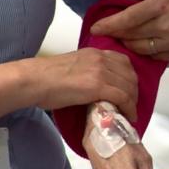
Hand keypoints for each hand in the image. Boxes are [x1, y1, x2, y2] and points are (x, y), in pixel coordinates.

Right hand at [22, 48, 137, 120]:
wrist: (34, 80)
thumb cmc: (45, 78)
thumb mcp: (73, 67)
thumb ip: (88, 72)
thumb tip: (95, 87)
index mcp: (94, 53)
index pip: (123, 62)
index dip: (130, 78)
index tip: (128, 90)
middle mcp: (100, 59)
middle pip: (130, 74)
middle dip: (134, 91)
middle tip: (130, 105)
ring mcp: (100, 71)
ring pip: (129, 87)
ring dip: (133, 102)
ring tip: (129, 113)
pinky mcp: (98, 86)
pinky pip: (123, 97)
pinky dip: (129, 108)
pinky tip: (128, 116)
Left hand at [90, 0, 168, 65]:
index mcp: (162, 4)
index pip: (126, 20)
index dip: (108, 25)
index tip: (96, 28)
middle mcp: (167, 26)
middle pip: (131, 35)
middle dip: (116, 35)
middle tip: (106, 34)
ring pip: (140, 49)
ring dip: (128, 45)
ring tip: (122, 40)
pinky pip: (155, 58)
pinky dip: (144, 53)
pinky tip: (140, 46)